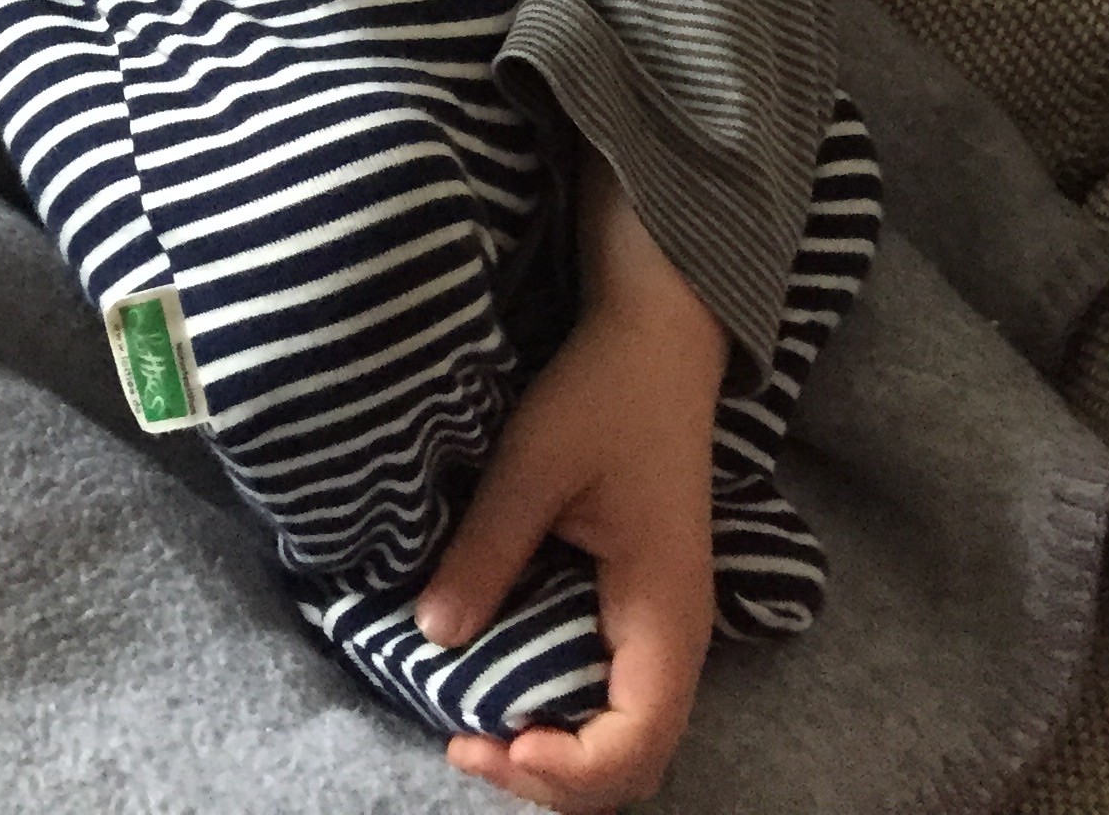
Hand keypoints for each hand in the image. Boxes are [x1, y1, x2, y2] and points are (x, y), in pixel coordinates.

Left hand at [416, 171, 727, 811]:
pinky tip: (506, 682)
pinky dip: (563, 712)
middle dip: (552, 779)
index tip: (484, 736)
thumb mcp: (534, 463)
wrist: (656, 336)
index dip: (561, 770)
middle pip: (634, 766)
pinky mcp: (642, 606)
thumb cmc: (604, 391)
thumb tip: (432, 634)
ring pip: (624, 737)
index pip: (635, 748)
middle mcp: (676, 638)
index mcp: (663, 614)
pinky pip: (613, 693)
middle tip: (465, 742)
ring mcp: (663, 626)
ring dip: (557, 752)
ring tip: (478, 725)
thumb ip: (488, 549)